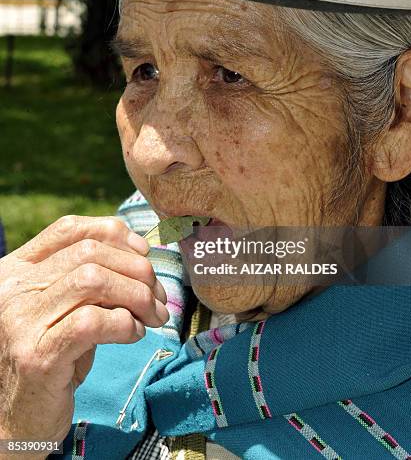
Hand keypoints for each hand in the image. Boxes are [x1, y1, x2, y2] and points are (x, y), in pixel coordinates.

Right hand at [0, 216, 167, 452]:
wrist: (16, 419)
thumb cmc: (51, 357)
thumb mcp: (63, 309)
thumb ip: (89, 280)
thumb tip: (142, 259)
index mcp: (18, 271)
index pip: (68, 229)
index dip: (113, 232)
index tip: (143, 252)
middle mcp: (13, 289)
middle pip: (89, 252)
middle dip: (136, 269)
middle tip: (158, 296)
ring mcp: (22, 321)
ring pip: (94, 280)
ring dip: (137, 296)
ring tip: (153, 316)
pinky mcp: (38, 355)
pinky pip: (94, 321)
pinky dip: (125, 323)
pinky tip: (134, 334)